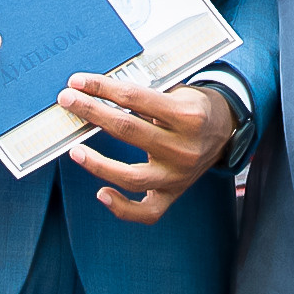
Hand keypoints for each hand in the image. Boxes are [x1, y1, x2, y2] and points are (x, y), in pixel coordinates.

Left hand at [56, 75, 234, 225]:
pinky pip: (147, 212)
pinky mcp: (174, 194)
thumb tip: (98, 92)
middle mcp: (184, 148)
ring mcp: (179, 175)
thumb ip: (145, 96)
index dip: (102, 88)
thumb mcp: (178, 91)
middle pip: (128, 130)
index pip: (134, 98)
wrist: (226, 130)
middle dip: (92, 112)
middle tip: (67, 100)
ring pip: (132, 177)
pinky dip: (122, 207)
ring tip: (74, 150)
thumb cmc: (194, 106)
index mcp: (187, 115)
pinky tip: (101, 193)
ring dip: (98, 163)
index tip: (78, 81)